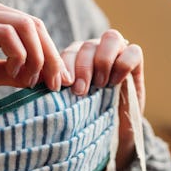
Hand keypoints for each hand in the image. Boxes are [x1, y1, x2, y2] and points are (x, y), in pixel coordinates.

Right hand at [0, 0, 70, 96]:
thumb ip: (14, 71)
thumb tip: (43, 79)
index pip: (33, 26)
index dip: (51, 53)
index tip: (58, 81)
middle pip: (34, 24)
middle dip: (50, 56)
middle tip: (54, 84)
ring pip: (25, 26)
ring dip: (36, 56)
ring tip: (30, 81)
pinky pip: (6, 33)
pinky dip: (19, 54)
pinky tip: (15, 73)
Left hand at [60, 29, 144, 169]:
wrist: (114, 133)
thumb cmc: (87, 117)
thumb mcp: (68, 103)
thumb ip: (57, 89)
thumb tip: (35, 84)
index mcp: (75, 57)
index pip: (69, 51)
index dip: (66, 66)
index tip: (64, 87)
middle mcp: (95, 50)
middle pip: (88, 45)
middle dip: (83, 68)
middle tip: (81, 91)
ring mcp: (117, 52)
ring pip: (111, 38)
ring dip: (103, 61)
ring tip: (101, 85)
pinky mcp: (136, 60)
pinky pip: (133, 51)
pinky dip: (123, 64)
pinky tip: (116, 82)